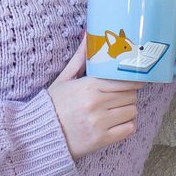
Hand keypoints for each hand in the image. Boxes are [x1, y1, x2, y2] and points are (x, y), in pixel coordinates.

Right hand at [47, 30, 139, 160]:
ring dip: (128, 109)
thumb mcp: (64, 79)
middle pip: (130, 95)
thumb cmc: (54, 105)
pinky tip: (118, 122)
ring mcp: (100, 123)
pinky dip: (127, 125)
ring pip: (132, 111)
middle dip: (129, 94)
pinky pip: (129, 129)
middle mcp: (96, 104)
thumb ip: (80, 58)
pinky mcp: (102, 140)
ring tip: (118, 109)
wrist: (42, 135)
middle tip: (122, 95)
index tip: (134, 80)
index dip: (132, 80)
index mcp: (88, 86)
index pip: (123, 81)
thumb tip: (88, 35)